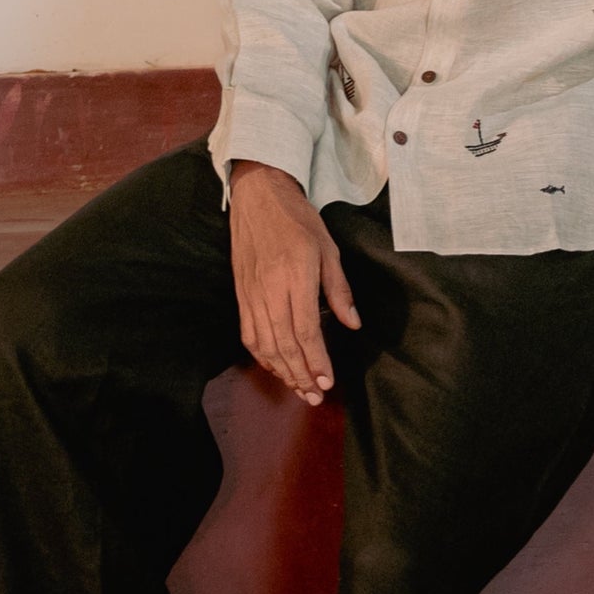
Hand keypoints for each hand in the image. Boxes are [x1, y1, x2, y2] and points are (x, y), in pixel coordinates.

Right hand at [228, 160, 361, 403]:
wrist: (258, 196)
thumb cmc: (298, 220)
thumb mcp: (328, 249)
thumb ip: (339, 289)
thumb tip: (352, 323)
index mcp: (295, 277)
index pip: (306, 331)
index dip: (316, 361)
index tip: (327, 382)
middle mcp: (270, 290)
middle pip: (284, 345)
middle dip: (301, 375)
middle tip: (315, 396)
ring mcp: (251, 294)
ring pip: (265, 344)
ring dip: (282, 371)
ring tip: (298, 389)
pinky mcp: (241, 294)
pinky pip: (249, 334)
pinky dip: (262, 356)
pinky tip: (275, 366)